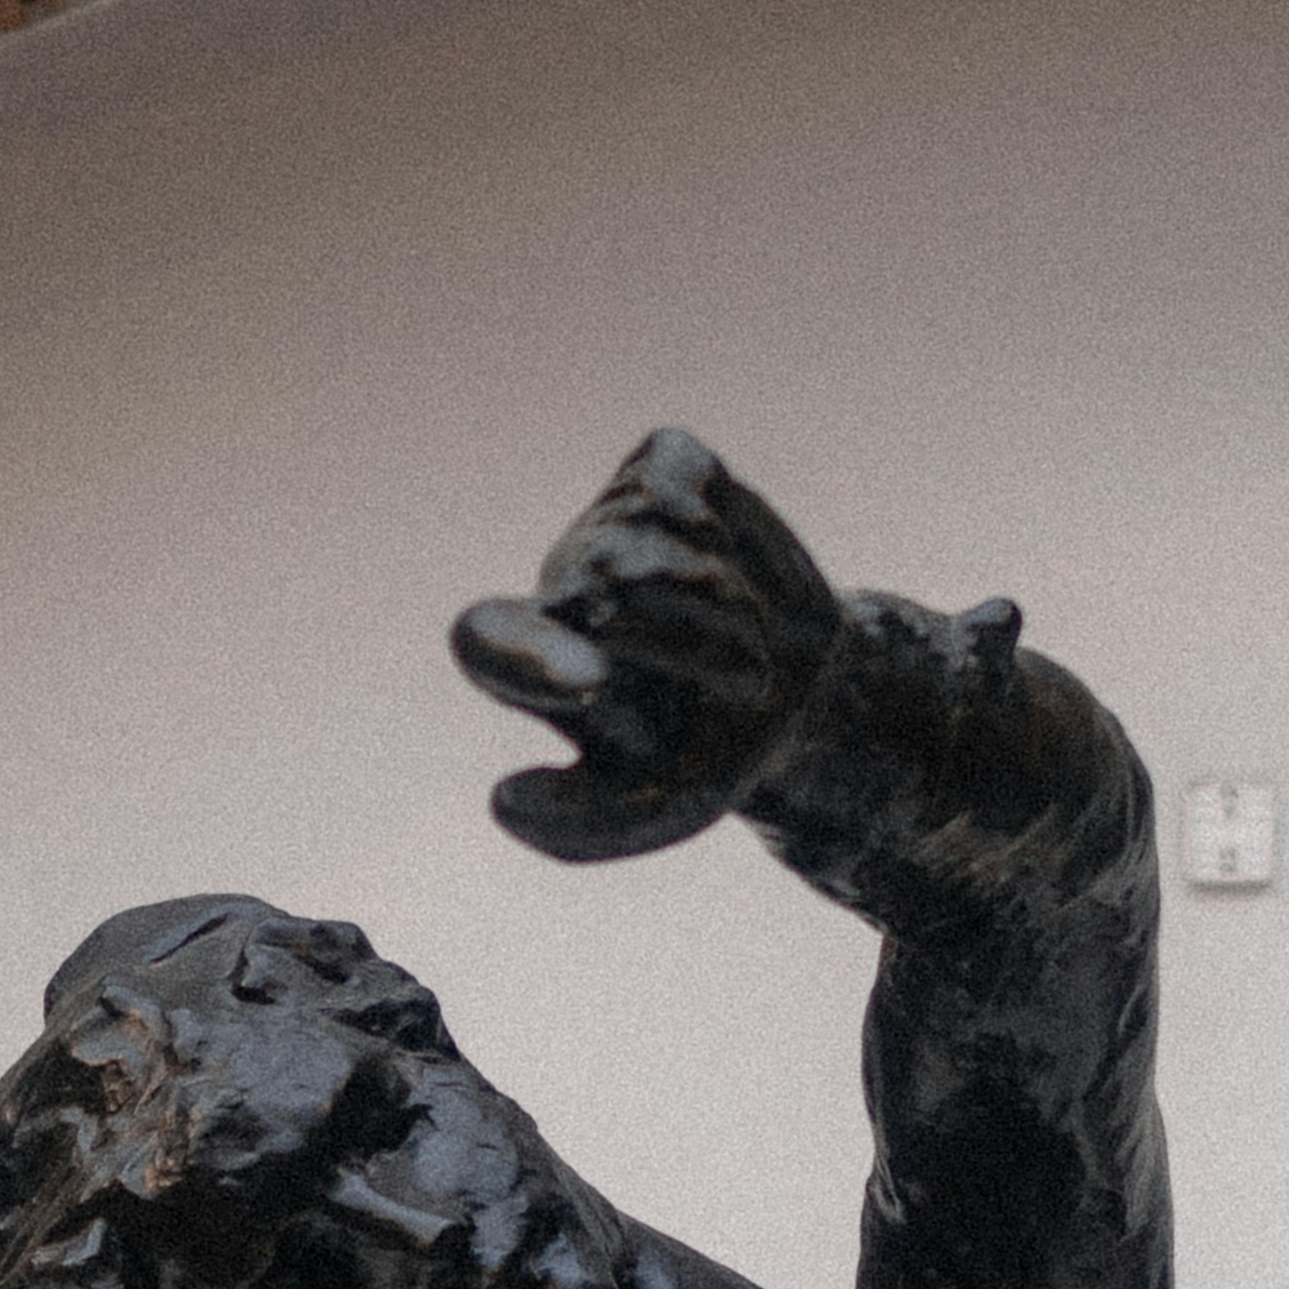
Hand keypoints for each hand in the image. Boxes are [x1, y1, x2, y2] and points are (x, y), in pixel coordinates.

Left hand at [454, 427, 842, 865]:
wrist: (794, 691)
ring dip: (730, 598)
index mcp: (533, 665)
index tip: (592, 679)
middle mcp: (558, 585)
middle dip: (705, 637)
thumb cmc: (706, 756)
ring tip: (743, 630)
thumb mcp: (658, 809)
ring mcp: (606, 519)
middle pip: (621, 585)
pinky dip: (737, 524)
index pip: (495, 643)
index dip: (535, 657)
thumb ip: (576, 824)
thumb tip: (501, 799)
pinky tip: (737, 563)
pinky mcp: (658, 464)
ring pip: (662, 536)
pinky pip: (689, 481)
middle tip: (742, 680)